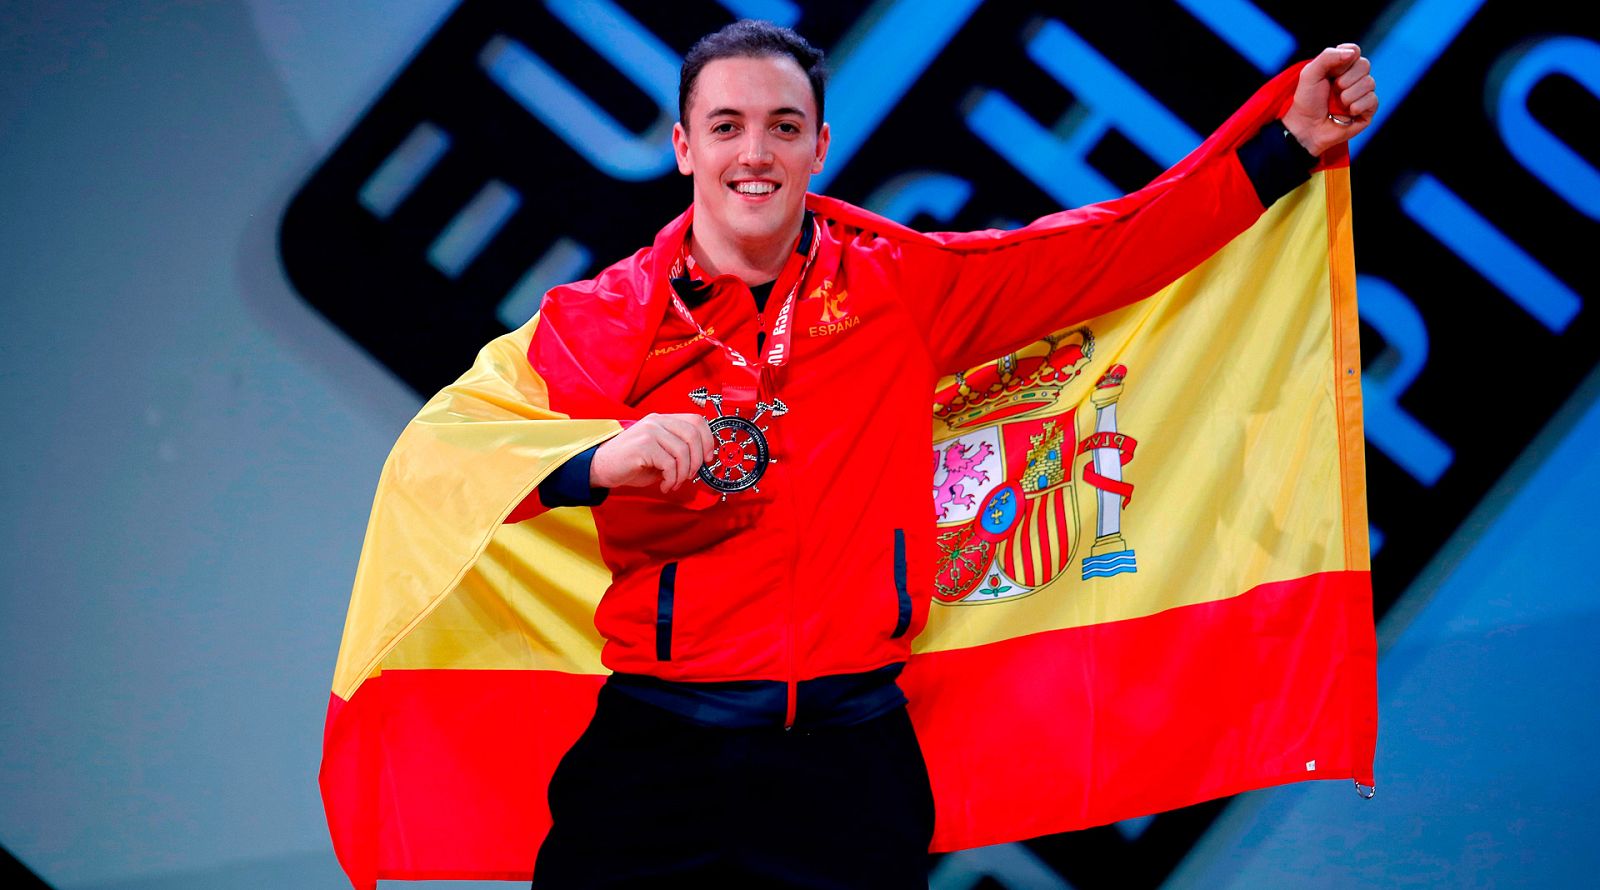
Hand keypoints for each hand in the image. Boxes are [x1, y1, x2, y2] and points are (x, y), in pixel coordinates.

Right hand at [591, 413, 714, 492]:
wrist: (601, 467)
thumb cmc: (631, 463)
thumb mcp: (659, 453)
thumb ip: (678, 451)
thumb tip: (702, 461)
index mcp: (662, 420)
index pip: (696, 421)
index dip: (708, 440)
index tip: (707, 458)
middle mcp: (656, 422)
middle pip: (693, 435)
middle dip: (697, 461)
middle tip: (690, 476)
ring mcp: (649, 432)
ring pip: (683, 452)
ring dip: (683, 474)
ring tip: (674, 483)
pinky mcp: (643, 446)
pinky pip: (669, 464)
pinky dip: (671, 480)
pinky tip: (664, 486)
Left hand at [1282, 43, 1378, 156]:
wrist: (1306, 128)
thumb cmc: (1306, 101)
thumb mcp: (1310, 74)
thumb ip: (1328, 57)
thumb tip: (1353, 53)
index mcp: (1342, 66)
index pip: (1354, 51)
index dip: (1344, 59)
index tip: (1331, 71)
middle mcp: (1355, 78)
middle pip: (1364, 64)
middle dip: (1345, 79)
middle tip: (1333, 90)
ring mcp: (1362, 93)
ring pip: (1369, 82)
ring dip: (1348, 95)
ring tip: (1338, 104)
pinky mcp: (1368, 110)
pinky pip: (1373, 100)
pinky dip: (1357, 106)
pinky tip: (1348, 113)